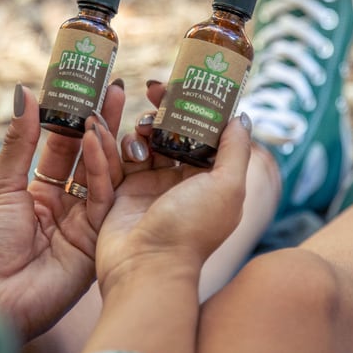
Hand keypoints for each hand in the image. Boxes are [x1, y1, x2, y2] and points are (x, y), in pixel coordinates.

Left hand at [0, 83, 124, 340]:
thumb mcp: (0, 187)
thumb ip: (21, 142)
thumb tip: (25, 93)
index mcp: (38, 195)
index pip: (63, 148)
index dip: (74, 118)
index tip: (87, 88)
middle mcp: (65, 207)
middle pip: (89, 157)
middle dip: (103, 122)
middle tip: (117, 88)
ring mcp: (83, 224)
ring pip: (103, 174)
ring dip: (109, 138)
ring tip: (115, 103)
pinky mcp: (96, 240)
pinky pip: (103, 198)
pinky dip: (103, 168)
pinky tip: (100, 140)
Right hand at [91, 81, 252, 292]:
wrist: (145, 267)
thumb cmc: (191, 230)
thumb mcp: (228, 186)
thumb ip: (236, 149)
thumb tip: (241, 116)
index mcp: (211, 180)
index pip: (204, 133)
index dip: (195, 106)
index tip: (183, 84)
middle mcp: (182, 182)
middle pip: (172, 132)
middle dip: (164, 109)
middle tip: (154, 90)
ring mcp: (150, 187)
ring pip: (145, 141)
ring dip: (142, 127)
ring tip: (141, 132)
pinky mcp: (121, 193)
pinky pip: (118, 158)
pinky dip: (115, 144)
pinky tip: (111, 138)